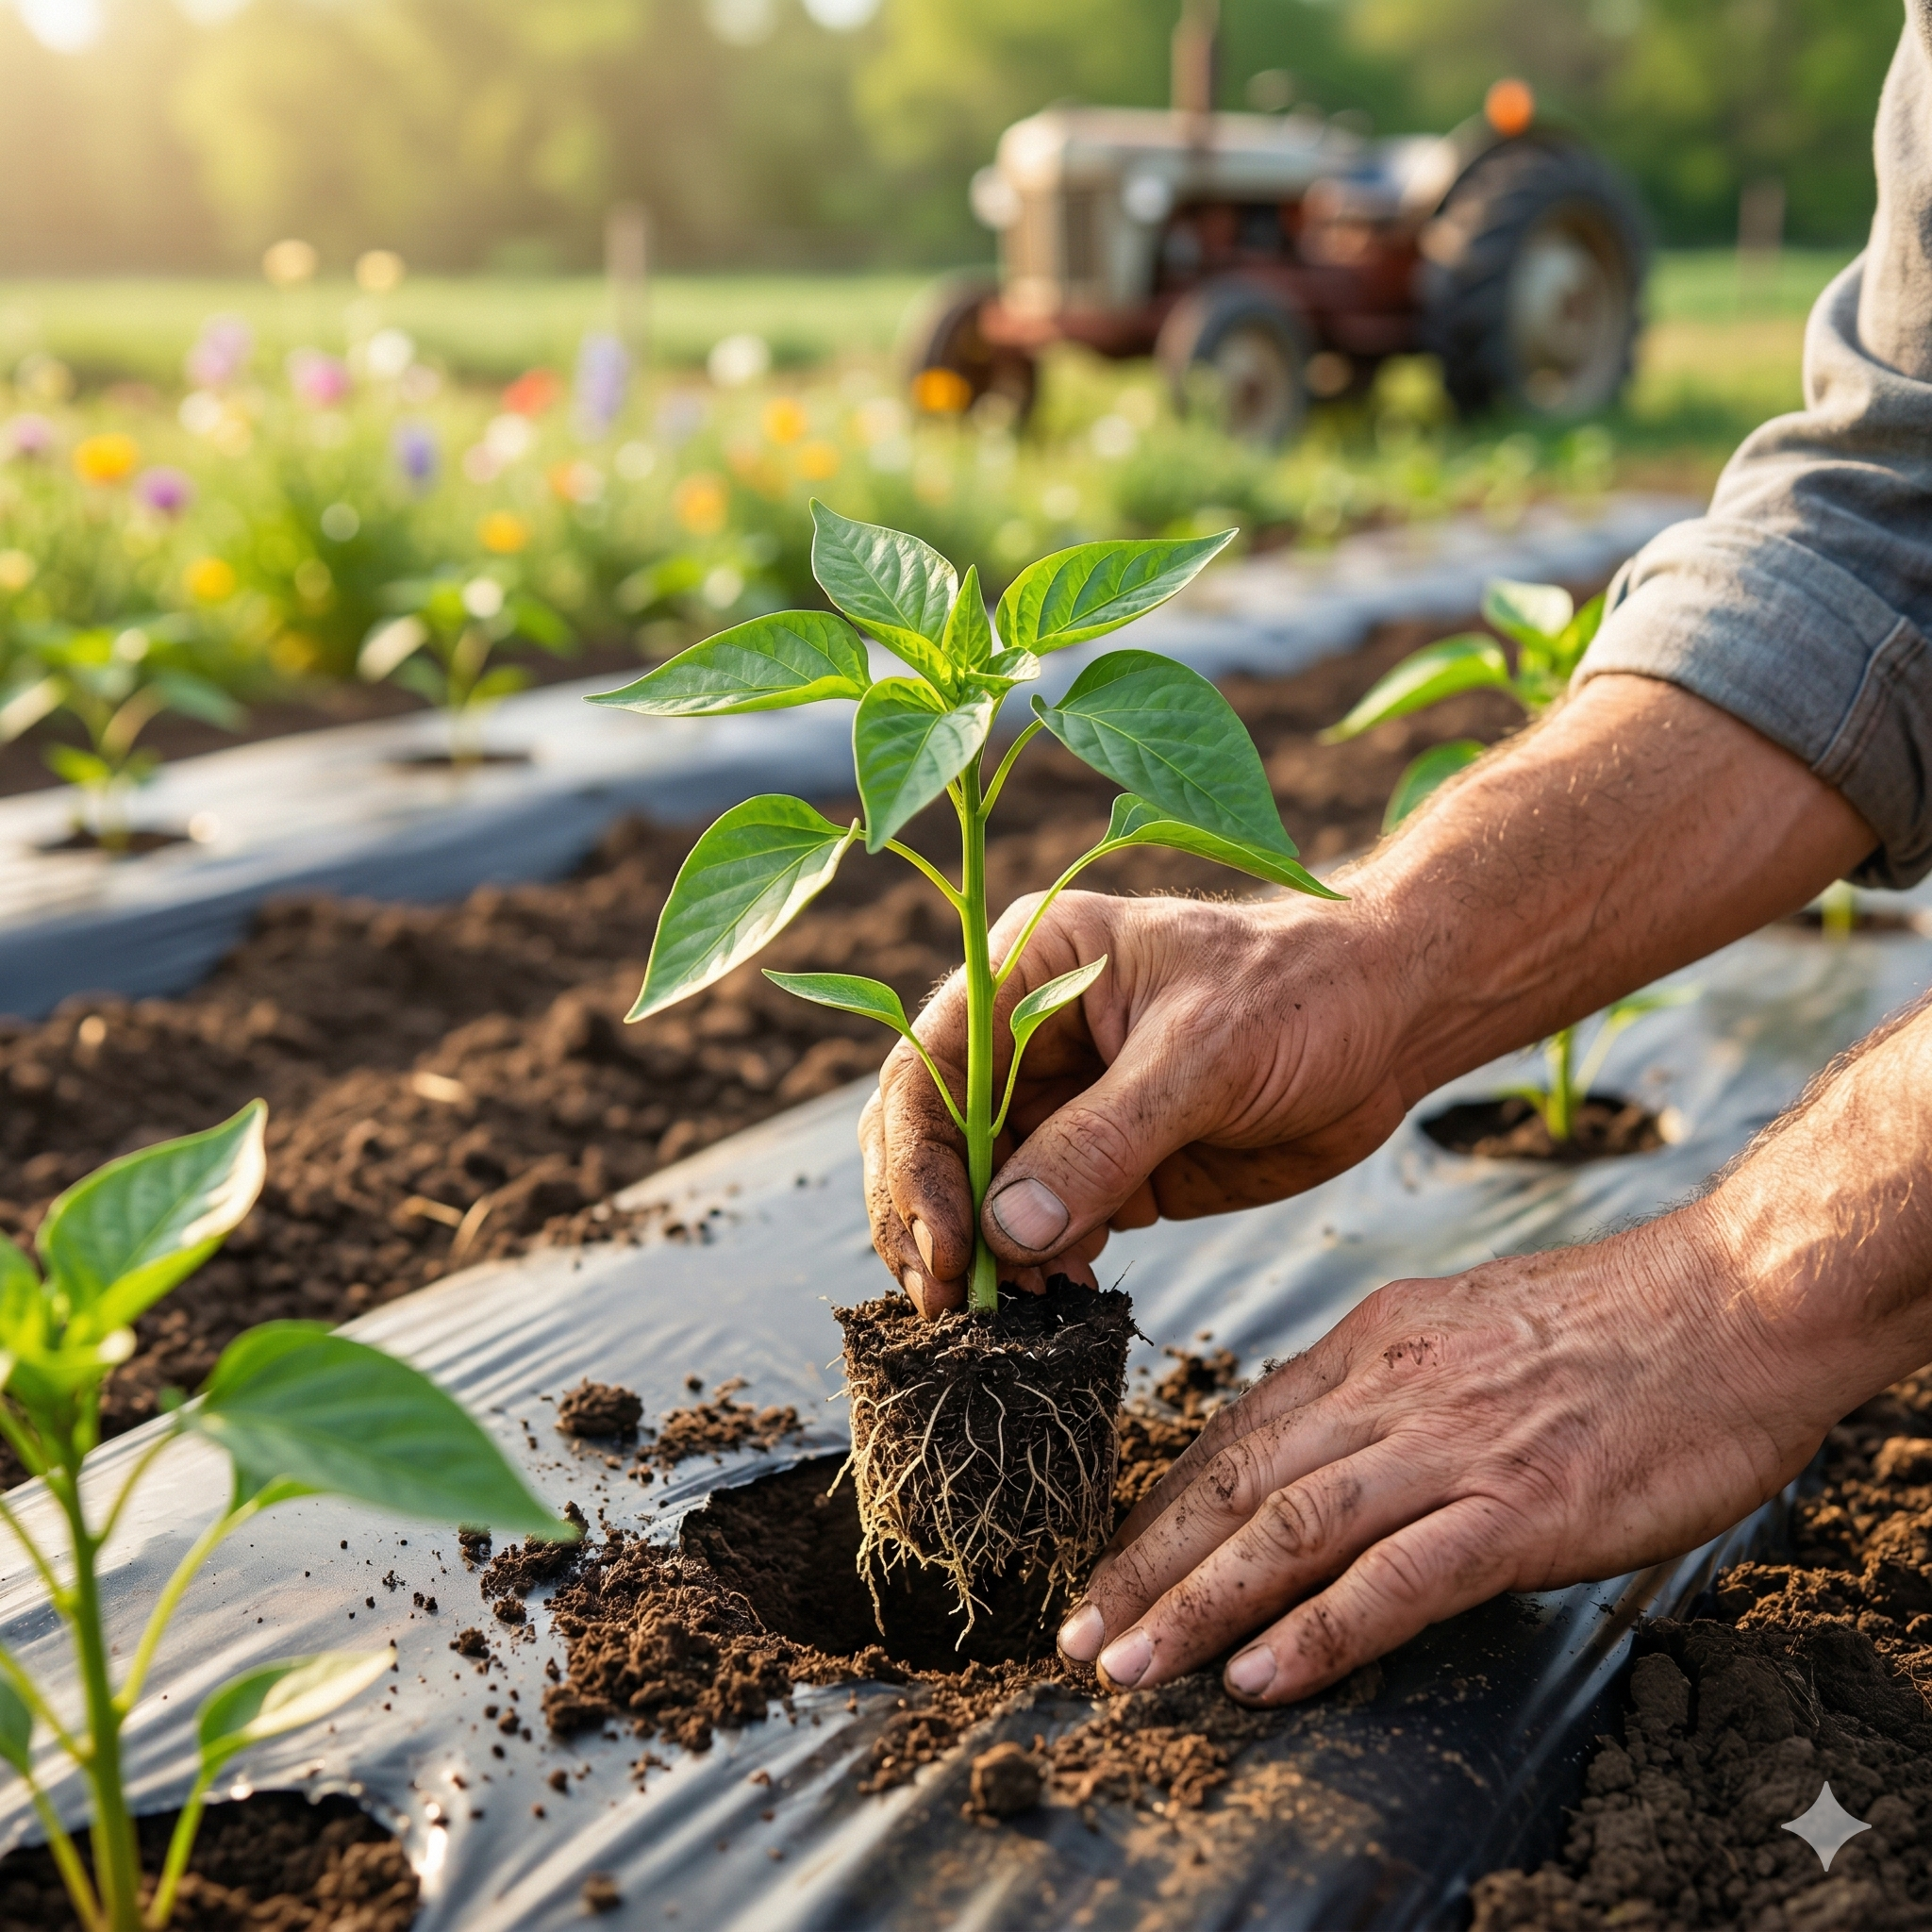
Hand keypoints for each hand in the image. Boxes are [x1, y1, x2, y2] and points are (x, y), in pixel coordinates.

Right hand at [861, 887, 1412, 1315]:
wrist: (1391, 1021)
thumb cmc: (1302, 996)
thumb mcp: (1203, 1055)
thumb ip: (1103, 1141)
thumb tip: (1006, 1232)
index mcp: (1025, 971)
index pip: (926, 1069)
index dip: (917, 1163)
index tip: (946, 1249)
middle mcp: (1023, 1036)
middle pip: (930, 1137)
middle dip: (928, 1222)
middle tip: (951, 1305)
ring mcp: (1059, 1104)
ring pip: (976, 1192)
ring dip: (980, 1257)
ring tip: (1014, 1312)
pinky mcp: (1102, 1163)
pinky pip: (1039, 1224)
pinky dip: (1035, 1268)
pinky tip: (1061, 1294)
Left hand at [1054, 1214, 1824, 1703]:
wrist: (1737, 1300)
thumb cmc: (1617, 1323)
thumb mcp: (1467, 1326)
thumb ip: (1391, 1386)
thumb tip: (1328, 1444)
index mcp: (1374, 1344)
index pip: (1238, 1433)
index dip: (1163, 1506)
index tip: (1111, 1562)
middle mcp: (1391, 1390)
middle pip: (1238, 1482)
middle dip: (1147, 1563)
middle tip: (1078, 1633)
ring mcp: (1453, 1446)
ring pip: (1290, 1529)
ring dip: (1197, 1604)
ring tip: (1127, 1667)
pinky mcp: (1521, 1505)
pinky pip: (1398, 1576)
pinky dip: (1320, 1631)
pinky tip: (1260, 1675)